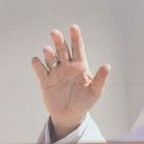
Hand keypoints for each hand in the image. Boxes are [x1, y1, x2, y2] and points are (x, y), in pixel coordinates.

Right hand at [31, 25, 110, 139]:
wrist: (70, 115)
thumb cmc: (84, 102)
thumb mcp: (94, 91)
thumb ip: (100, 79)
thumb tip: (107, 66)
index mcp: (79, 65)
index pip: (77, 48)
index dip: (75, 38)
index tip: (73, 27)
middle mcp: (66, 66)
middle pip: (62, 50)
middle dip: (59, 41)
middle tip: (55, 33)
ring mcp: (55, 72)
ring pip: (51, 58)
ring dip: (48, 53)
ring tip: (48, 51)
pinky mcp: (45, 80)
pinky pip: (40, 70)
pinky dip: (37, 65)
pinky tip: (36, 61)